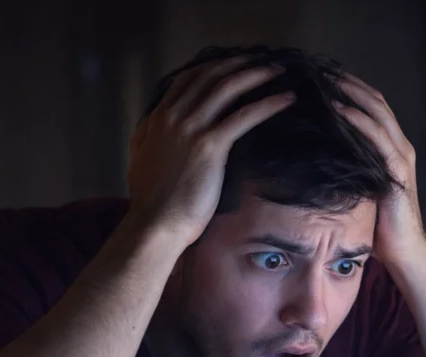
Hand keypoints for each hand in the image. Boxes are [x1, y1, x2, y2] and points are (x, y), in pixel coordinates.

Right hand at [127, 57, 293, 244]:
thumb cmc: (151, 202)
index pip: (187, 79)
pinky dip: (268, 103)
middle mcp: (173, 116)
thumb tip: (152, 124)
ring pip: (227, 87)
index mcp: (157, 118)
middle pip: (209, 76)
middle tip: (262, 62)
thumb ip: (147, 136)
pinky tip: (286, 99)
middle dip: (238, 64)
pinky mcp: (210, 145)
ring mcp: (190, 128)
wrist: (155, 225)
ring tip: (277, 72)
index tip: (234, 65)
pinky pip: (244, 115)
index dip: (213, 68)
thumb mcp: (140, 159)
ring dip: (256, 75)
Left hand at [333, 74, 425, 265]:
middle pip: (375, 101)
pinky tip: (338, 109)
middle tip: (319, 70)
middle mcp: (399, 146)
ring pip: (377, 111)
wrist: (404, 252)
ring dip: (351, 93)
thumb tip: (315, 160)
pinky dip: (357, 119)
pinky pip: (377, 136)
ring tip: (326, 80)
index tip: (322, 77)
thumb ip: (348, 170)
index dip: (350, 88)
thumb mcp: (360, 190)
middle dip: (348, 82)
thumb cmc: (379, 227)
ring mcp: (401, 156)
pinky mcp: (397, 170)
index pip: (371, 107)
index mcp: (391, 148)